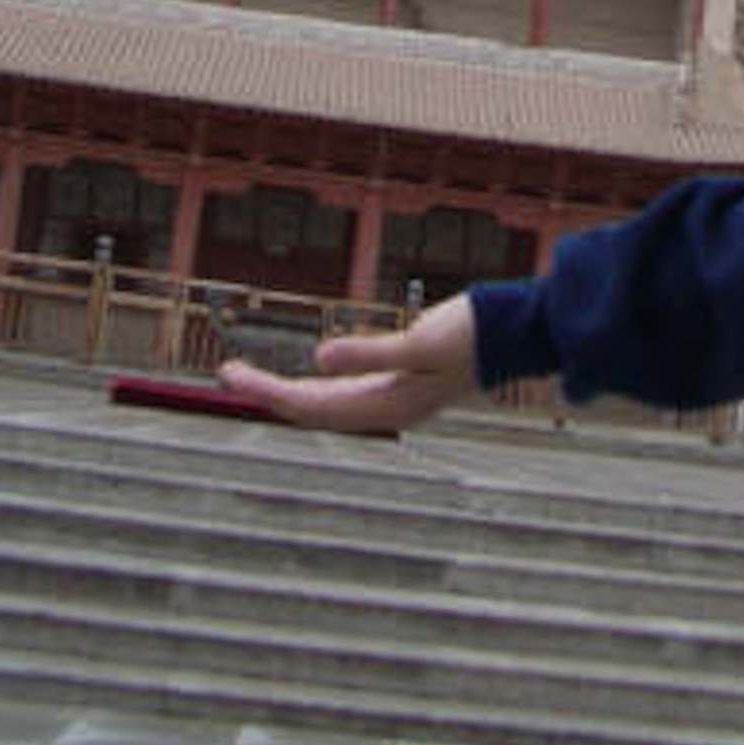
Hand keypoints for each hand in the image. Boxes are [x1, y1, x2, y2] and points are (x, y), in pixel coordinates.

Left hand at [218, 292, 477, 434]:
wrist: (518, 332)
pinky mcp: (403, 386)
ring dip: (287, 393)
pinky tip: (304, 377)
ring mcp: (396, 401)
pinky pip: (345, 395)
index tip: (230, 376)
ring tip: (249, 378)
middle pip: (313, 412)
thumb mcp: (421, 340)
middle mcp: (388, 412)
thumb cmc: (474, 333)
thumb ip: (370, 352)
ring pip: (327, 406)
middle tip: (225, 374)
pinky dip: (316, 387)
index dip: (267, 393)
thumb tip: (316, 361)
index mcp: (389, 408)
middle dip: (268, 394)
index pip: (311, 407)